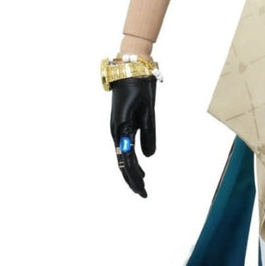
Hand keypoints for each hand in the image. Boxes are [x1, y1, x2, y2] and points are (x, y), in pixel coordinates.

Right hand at [110, 75, 156, 196]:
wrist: (129, 71)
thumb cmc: (139, 89)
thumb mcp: (148, 112)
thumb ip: (148, 134)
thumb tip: (148, 157)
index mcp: (122, 130)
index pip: (127, 161)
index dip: (134, 178)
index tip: (142, 191)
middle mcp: (116, 132)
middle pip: (123, 162)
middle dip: (132, 179)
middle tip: (143, 194)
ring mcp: (117, 130)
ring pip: (123, 156)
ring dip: (131, 172)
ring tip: (142, 185)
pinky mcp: (120, 126)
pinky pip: (124, 148)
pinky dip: (131, 160)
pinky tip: (139, 168)